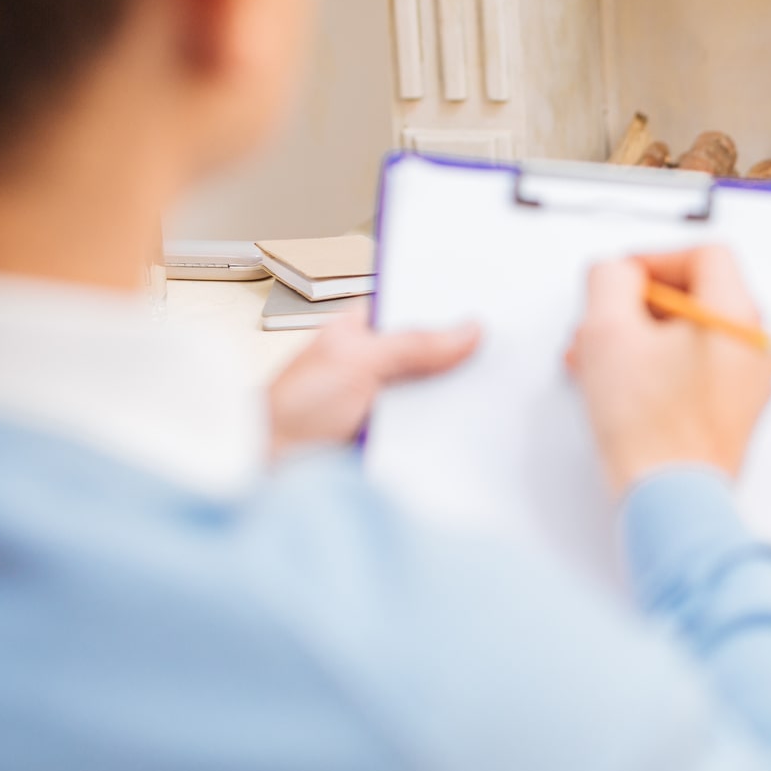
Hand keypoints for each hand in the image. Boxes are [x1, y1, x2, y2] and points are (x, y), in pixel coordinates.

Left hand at [266, 314, 478, 459]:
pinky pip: (432, 424)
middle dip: (461, 355)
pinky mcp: (395, 432)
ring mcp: (388, 397)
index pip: (420, 306)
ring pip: (436, 389)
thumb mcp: (357, 361)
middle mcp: (379, 360)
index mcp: (365, 327)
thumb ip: (413, 344)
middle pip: (435, 350)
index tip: (491, 310)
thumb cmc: (293, 407)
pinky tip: (467, 424)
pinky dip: (447, 425)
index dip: (453, 308)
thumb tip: (467, 330)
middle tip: (498, 353)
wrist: (271, 463)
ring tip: (489, 391)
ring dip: (455, 394)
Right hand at [566, 246, 770, 496]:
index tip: (621, 280)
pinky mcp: (733, 412)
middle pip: (697, 297)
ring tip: (598, 359)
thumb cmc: (650, 429)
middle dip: (638, 306)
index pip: (704, 256)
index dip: (653, 260)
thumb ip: (609, 280)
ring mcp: (747, 383)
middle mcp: (753, 347)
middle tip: (604, 322)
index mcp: (737, 317)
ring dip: (640, 338)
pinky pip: (696, 370)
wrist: (670, 499)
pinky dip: (658, 367)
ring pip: (690, 336)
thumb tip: (617, 274)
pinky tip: (618, 385)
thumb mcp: (607, 331)